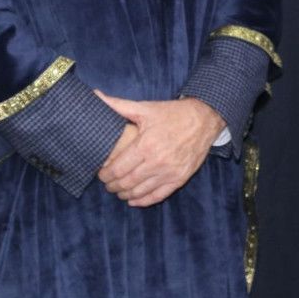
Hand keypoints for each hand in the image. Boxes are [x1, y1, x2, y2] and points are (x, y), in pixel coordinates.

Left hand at [95, 91, 225, 206]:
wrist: (204, 118)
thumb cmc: (172, 113)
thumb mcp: (145, 108)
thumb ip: (118, 105)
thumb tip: (95, 96)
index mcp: (146, 145)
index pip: (118, 169)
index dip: (105, 175)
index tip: (101, 174)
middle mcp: (157, 162)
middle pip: (127, 183)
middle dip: (112, 186)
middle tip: (107, 184)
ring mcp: (170, 172)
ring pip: (140, 192)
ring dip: (125, 194)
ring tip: (118, 191)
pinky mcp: (180, 178)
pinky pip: (158, 196)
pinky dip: (143, 201)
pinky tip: (134, 199)